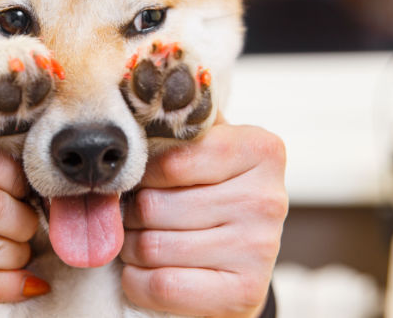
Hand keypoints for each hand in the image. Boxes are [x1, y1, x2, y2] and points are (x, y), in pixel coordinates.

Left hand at [120, 116, 286, 316]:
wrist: (235, 260)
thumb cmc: (207, 192)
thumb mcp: (198, 149)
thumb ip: (172, 127)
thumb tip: (124, 99)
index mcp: (261, 149)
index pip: (171, 159)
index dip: (141, 173)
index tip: (140, 178)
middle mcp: (268, 198)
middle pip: (154, 205)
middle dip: (131, 214)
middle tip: (135, 215)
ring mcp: (260, 249)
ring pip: (153, 246)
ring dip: (131, 248)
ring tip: (141, 240)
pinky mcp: (245, 293)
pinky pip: (163, 286)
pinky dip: (138, 281)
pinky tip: (144, 270)